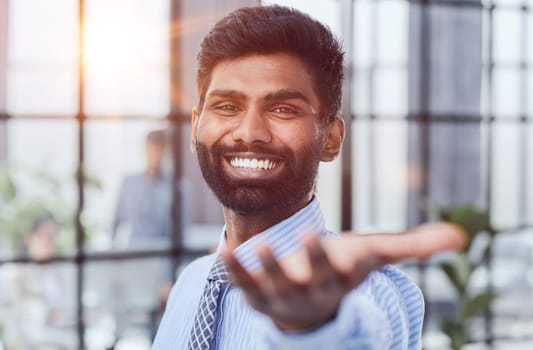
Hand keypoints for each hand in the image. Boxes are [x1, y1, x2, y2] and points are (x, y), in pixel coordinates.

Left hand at [220, 222, 464, 330]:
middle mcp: (313, 289)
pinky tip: (222, 253)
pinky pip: (243, 284)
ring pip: (274, 284)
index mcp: (341, 278)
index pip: (345, 272)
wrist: (310, 306)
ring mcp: (283, 293)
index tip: (341, 249)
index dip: (342, 261)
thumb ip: (412, 247)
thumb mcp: (374, 256)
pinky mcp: (258, 293)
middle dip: (311, 262)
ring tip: (255, 246)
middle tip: (307, 237)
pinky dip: (234, 271)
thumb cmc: (344, 270)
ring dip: (266, 268)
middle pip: (313, 278)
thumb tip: (460, 237)